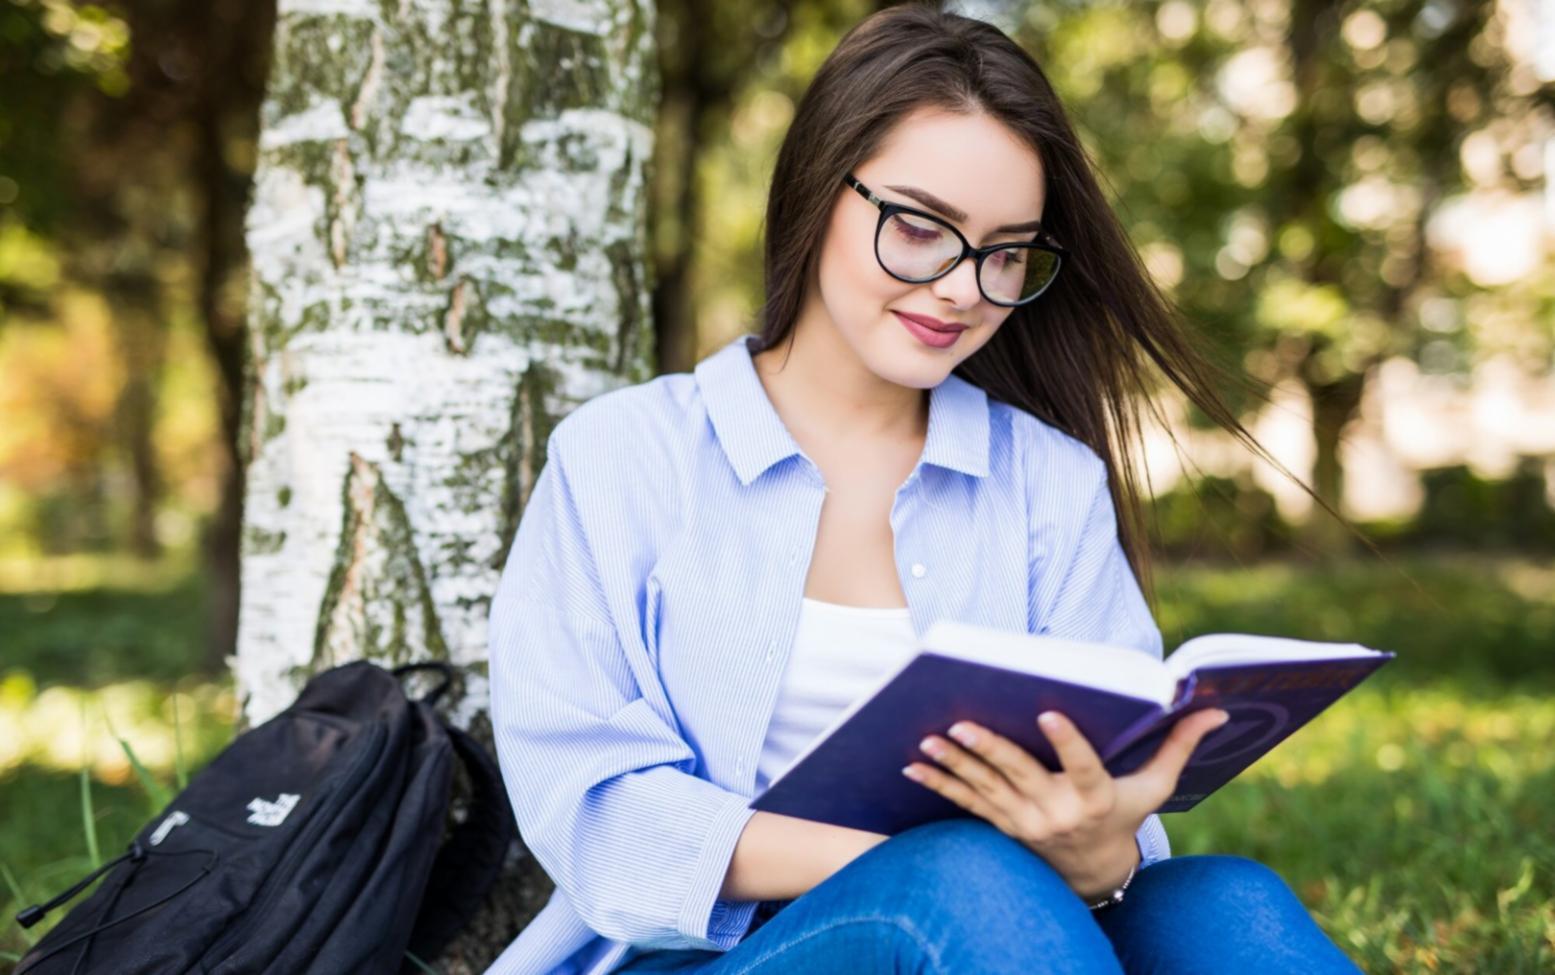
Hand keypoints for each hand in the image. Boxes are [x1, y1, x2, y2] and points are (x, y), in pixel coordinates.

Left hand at [902, 707, 1229, 898]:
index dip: (1066, 741)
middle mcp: (1058, 812)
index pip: (1082, 766)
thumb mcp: (1155, 788)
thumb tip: (1216, 707)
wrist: (1093, 872)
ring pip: (985, 789)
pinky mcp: (1001, 826)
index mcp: (1097, 797)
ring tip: (927, 740)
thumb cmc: (1125, 816)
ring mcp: (1025, 822)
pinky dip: (938, 785)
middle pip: (1019, 776)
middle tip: (961, 723)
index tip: (1049, 711)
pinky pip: (965, 804)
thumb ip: (1179, 745)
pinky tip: (911, 766)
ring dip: (954, 765)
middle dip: (989, 749)